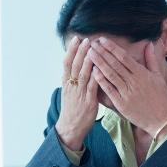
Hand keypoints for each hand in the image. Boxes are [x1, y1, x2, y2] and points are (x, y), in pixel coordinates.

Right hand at [54, 36, 98, 150]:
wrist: (70, 128)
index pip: (67, 63)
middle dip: (80, 51)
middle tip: (86, 39)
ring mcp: (79, 94)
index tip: (77, 39)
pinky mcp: (88, 102)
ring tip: (92, 48)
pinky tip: (100, 68)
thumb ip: (74, 79)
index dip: (72, 50)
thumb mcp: (70, 92)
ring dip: (88, 60)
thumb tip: (78, 66)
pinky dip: (95, 77)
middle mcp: (72, 86)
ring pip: (83, 74)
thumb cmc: (72, 110)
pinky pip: (92, 87)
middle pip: (75, 65)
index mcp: (66, 83)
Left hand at [88, 38, 166, 137]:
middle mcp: (133, 81)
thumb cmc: (161, 98)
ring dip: (99, 63)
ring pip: (110, 75)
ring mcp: (127, 93)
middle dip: (102, 52)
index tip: (102, 40)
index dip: (112, 48)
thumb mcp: (159, 77)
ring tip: (90, 54)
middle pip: (115, 64)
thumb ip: (151, 60)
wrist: (162, 120)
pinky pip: (109, 90)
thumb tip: (149, 44)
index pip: (124, 57)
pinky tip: (93, 72)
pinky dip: (101, 81)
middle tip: (92, 43)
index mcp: (142, 73)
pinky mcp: (122, 104)